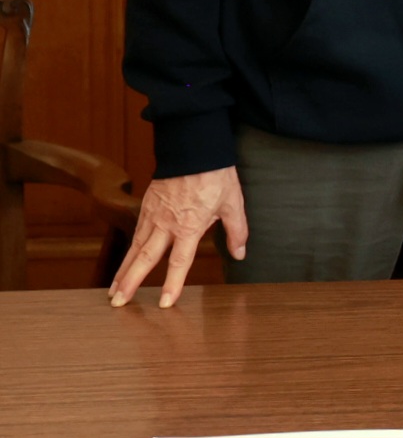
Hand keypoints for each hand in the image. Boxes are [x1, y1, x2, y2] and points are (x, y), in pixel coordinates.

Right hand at [108, 166, 245, 307]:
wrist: (194, 147)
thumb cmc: (216, 175)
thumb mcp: (233, 203)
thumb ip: (236, 231)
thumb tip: (240, 254)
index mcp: (190, 226)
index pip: (179, 261)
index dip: (172, 284)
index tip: (165, 304)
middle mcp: (167, 223)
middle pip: (145, 258)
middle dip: (131, 282)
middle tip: (118, 303)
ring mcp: (153, 214)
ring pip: (134, 247)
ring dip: (122, 271)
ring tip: (113, 291)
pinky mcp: (147, 205)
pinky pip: (135, 232)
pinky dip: (127, 250)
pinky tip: (123, 263)